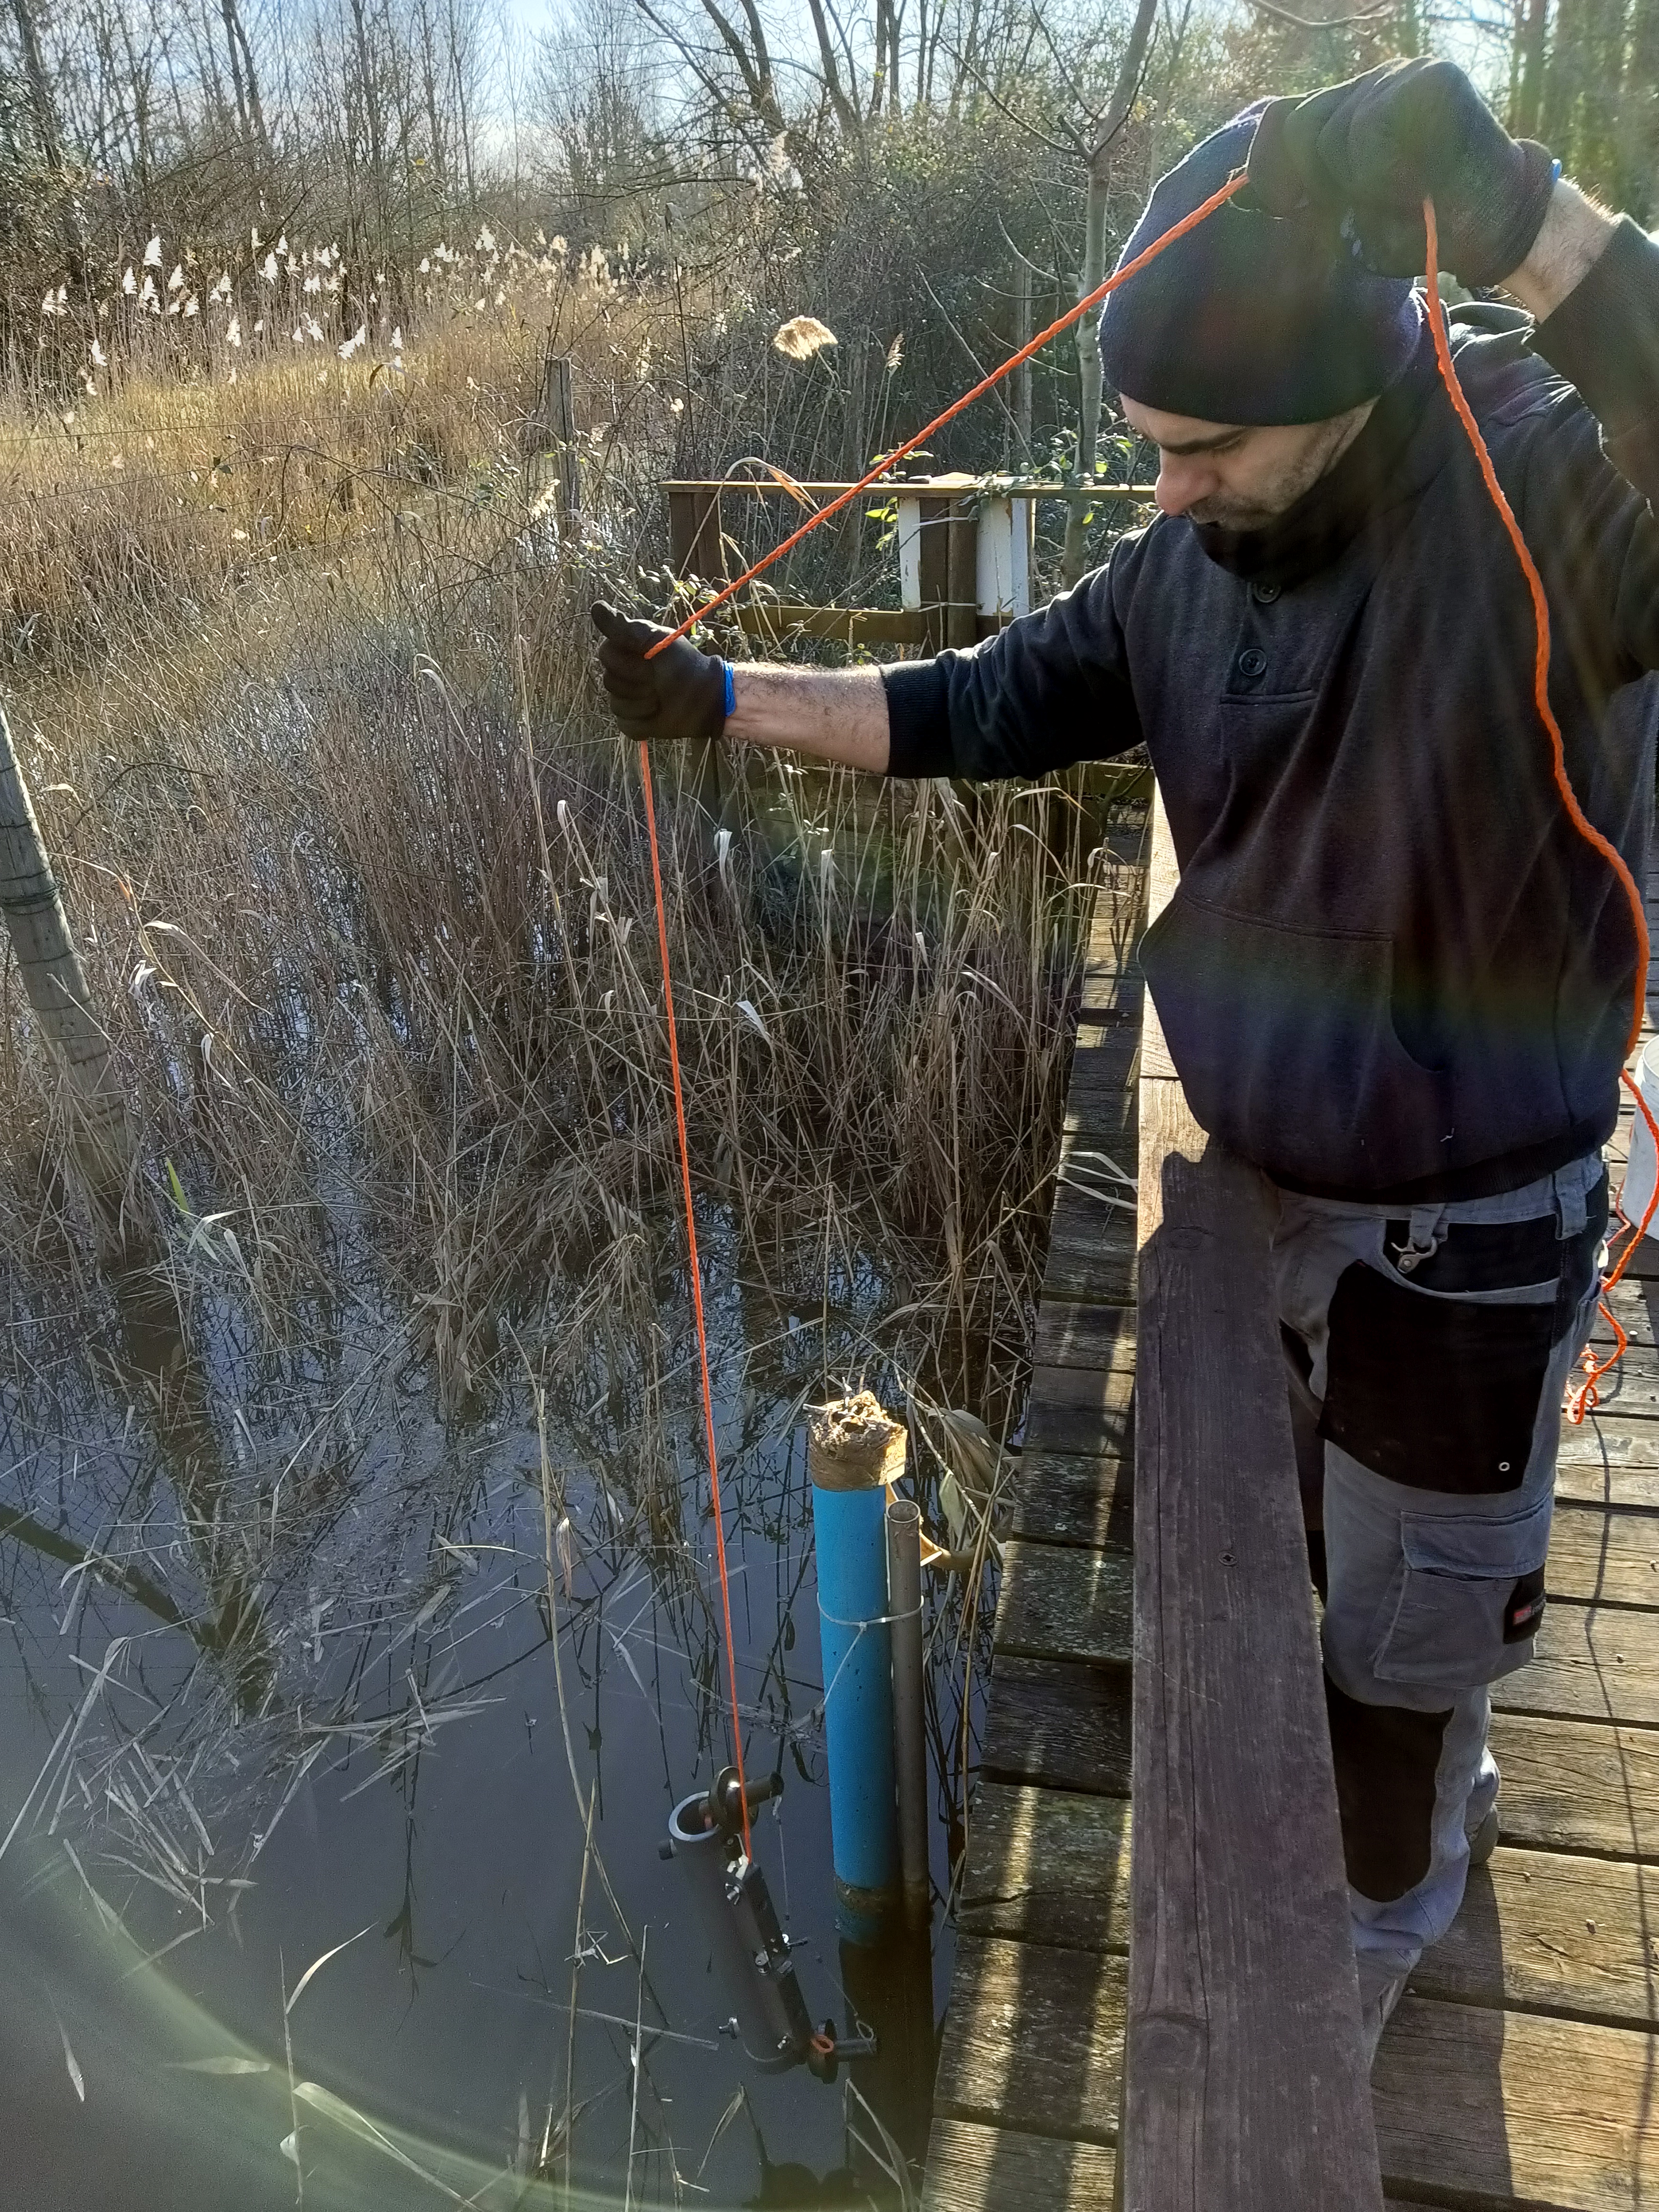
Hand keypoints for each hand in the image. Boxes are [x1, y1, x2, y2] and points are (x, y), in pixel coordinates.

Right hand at [590, 603, 727, 743]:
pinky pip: (626, 724)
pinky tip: (658, 713)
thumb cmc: (684, 664)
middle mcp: (621, 675)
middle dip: (639, 682)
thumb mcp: (656, 640)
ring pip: (617, 704)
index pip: (605, 655)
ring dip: (644, 702)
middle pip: (609, 681)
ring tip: (661, 697)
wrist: (706, 697)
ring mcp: (625, 699)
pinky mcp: (632, 722)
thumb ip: (623, 627)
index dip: (628, 661)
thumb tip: (595, 607)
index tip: (650, 660)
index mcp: (624, 651)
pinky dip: (644, 721)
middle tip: (659, 679)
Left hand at [1246, 59, 1556, 289]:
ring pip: (1333, 133)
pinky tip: (1419, 180)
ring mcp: (1399, 76)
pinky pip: (1371, 130)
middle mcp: (1367, 87)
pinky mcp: (1430, 79)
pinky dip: (1385, 173)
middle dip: (1317, 184)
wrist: (1488, 227)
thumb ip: (1302, 197)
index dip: (1268, 168)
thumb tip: (1236, 189)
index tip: (1289, 208)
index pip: (1279, 120)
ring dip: (1358, 183)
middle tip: (1362, 205)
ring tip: (1400, 192)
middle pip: (1297, 125)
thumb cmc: (1417, 227)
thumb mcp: (1345, 217)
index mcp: (1343, 115)